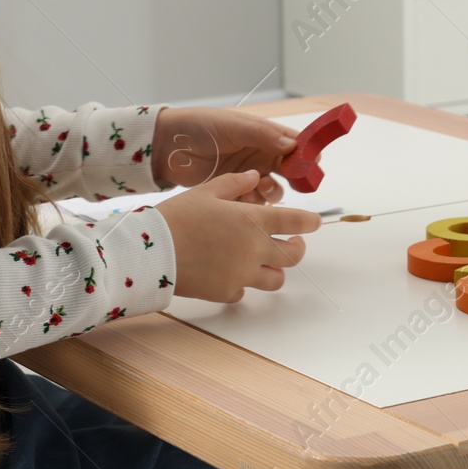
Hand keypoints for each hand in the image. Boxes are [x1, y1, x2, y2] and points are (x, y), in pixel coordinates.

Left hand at [151, 106, 314, 204]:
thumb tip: (292, 145)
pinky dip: (255, 205)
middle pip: (289, 168)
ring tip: (264, 187)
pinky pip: (254, 203)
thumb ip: (263, 135)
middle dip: (295, 176)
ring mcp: (248, 175)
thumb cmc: (199, 127)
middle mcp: (259, 154)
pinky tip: (247, 201)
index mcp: (262, 134)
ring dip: (274, 191)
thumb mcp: (233, 126)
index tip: (313, 163)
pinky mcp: (234, 192)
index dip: (306, 152)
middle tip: (295, 182)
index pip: (294, 142)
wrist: (166, 147)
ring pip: (274, 189)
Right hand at [153, 170, 323, 302]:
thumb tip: (254, 176)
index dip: (310, 222)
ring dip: (274, 269)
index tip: (315, 222)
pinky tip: (231, 272)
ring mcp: (243, 274)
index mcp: (254, 220)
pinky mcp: (227, 292)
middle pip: (294, 256)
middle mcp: (255, 249)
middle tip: (292, 243)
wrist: (152, 252)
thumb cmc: (178, 216)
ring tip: (264, 260)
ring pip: (276, 279)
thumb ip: (235, 183)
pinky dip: (244, 282)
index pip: (297, 222)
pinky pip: (245, 290)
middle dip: (297, 248)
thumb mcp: (207, 191)